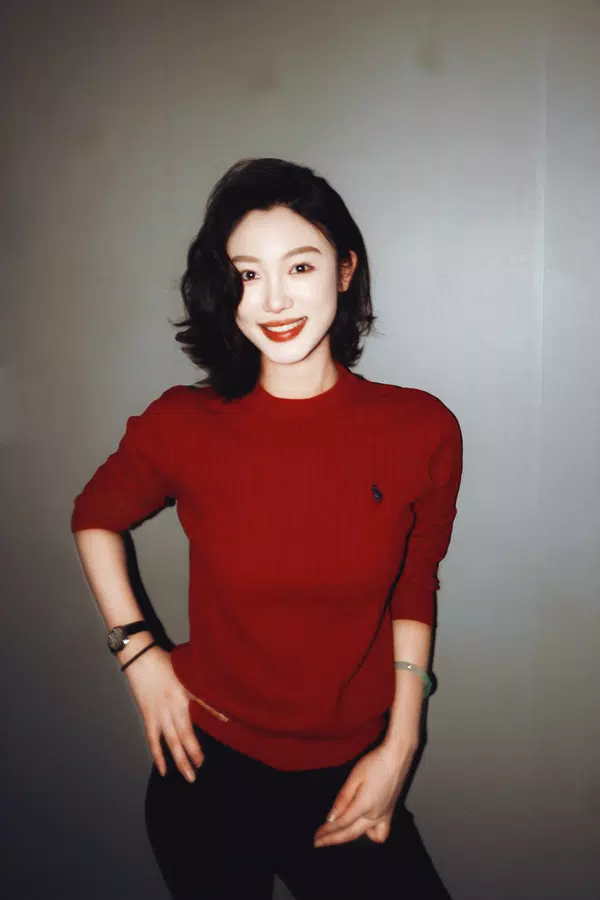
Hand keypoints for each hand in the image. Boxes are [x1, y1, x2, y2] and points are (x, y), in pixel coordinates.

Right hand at [123, 644, 208, 782]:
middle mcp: (171, 709)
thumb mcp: (190, 675)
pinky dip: (158, 755)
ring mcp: (158, 714)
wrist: (141, 659)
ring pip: (169, 742)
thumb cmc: (168, 664)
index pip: (193, 725)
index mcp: (183, 698)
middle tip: (198, 774)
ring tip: (188, 776)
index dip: (198, 744)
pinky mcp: (148, 716)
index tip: (204, 759)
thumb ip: (205, 695)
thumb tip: (225, 712)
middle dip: (191, 757)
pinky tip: (163, 769)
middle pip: (182, 738)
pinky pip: (152, 739)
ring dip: (178, 760)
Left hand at [313, 739, 416, 847]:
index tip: (316, 836)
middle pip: (351, 834)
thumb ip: (343, 799)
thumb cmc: (375, 763)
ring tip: (341, 830)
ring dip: (353, 836)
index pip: (341, 823)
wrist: (397, 757)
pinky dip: (372, 833)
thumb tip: (331, 817)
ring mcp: (385, 815)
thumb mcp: (354, 777)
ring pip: (368, 836)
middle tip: (318, 842)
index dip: (327, 830)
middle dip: (333, 839)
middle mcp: (375, 815)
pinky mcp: (390, 812)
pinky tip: (365, 824)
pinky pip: (381, 832)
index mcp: (365, 806)